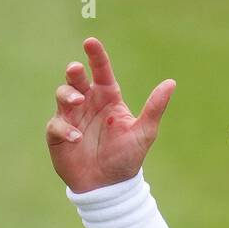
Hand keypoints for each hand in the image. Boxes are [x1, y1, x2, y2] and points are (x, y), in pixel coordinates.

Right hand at [46, 37, 174, 193]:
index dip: (96, 56)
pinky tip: (77, 137)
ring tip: (77, 103)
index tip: (91, 42)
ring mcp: (71, 117)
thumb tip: (171, 83)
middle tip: (77, 70)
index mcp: (108, 99)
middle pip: (77, 79)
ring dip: (68, 95)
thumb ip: (155, 107)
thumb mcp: (144, 132)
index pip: (102, 72)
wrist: (110, 186)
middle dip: (75, 72)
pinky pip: (57, 124)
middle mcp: (88, 103)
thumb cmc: (127, 157)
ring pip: (63, 94)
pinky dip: (65, 128)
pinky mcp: (58, 133)